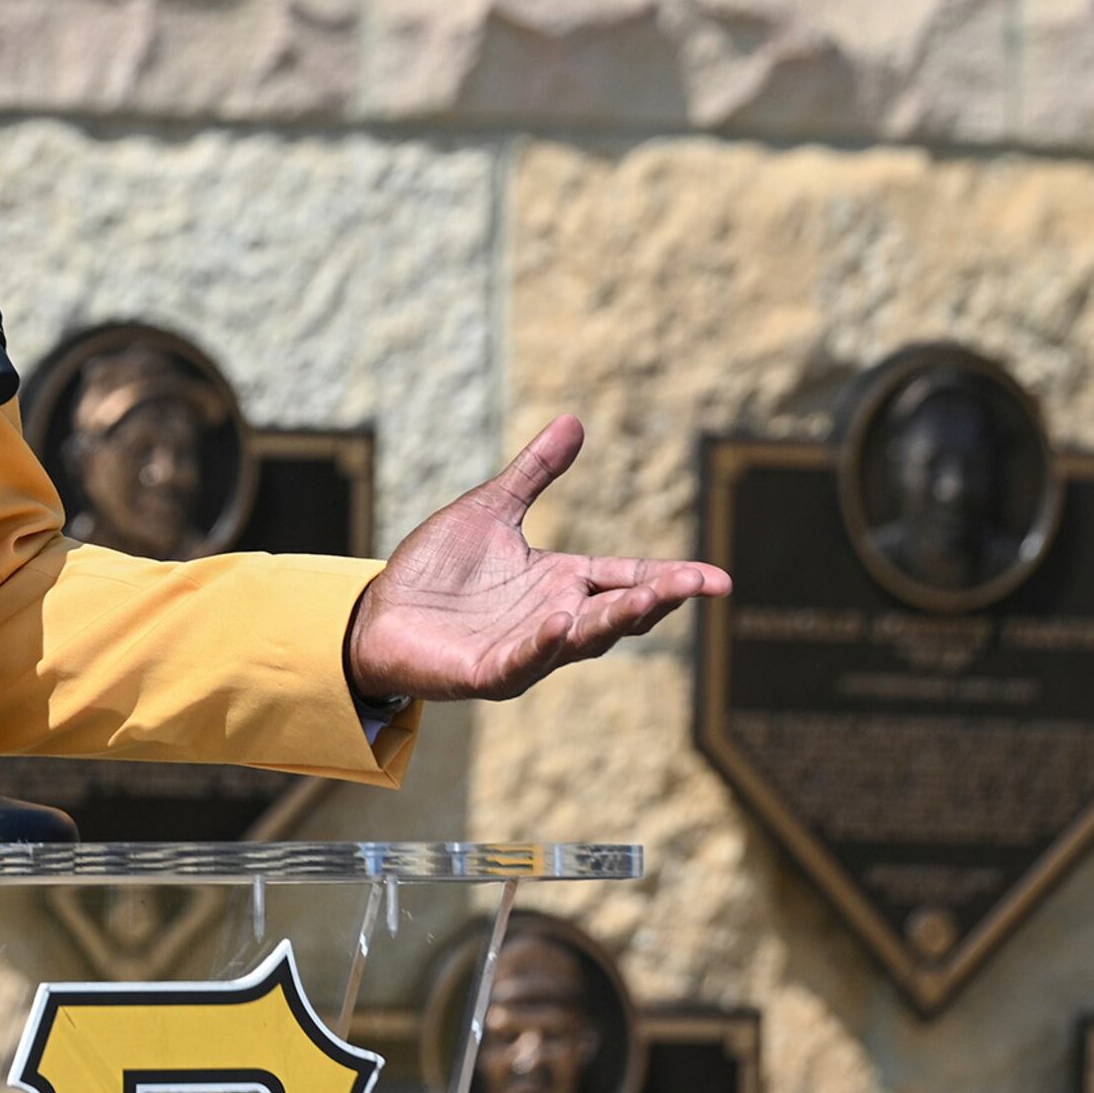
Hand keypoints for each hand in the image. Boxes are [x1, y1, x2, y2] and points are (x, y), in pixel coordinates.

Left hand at [344, 416, 727, 702]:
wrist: (377, 613)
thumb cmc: (436, 568)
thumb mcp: (491, 509)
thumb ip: (535, 472)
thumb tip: (574, 421)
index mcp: (561, 583)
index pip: (626, 579)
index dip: (670, 579)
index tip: (717, 578)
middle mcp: (553, 619)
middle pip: (618, 612)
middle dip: (658, 598)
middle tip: (700, 584)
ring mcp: (524, 649)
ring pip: (581, 639)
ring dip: (614, 621)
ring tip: (649, 598)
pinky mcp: (487, 671)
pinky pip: (522, 660)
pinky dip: (541, 644)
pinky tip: (559, 622)